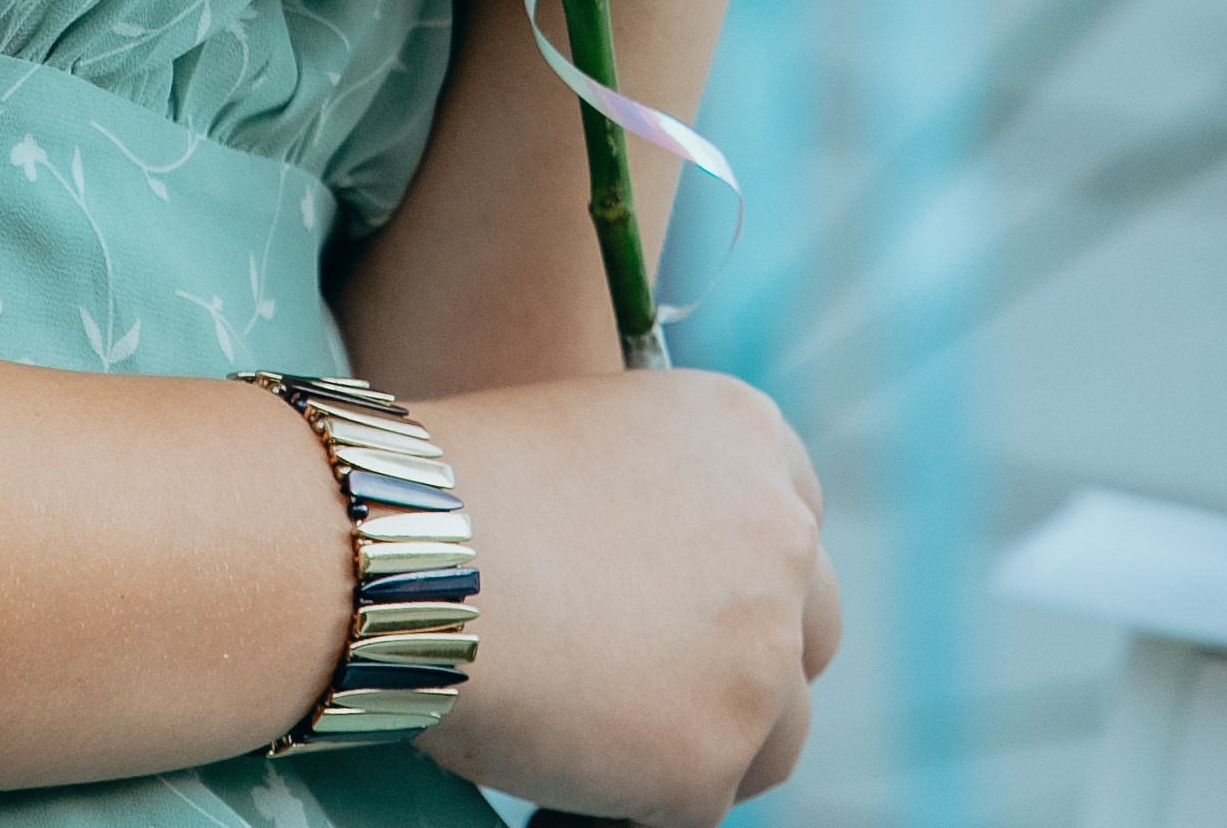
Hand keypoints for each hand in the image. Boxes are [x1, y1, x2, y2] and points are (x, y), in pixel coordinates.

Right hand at [423, 368, 840, 822]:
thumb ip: (670, 495)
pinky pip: (701, 798)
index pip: (798, 521)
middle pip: (812, 628)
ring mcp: (761, 654)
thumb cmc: (465, 489)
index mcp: (751, 436)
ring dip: (712, 735)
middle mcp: (783, 537)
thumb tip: (679, 581)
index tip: (693, 603)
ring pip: (779, 730)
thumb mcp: (598, 435)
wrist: (414, 555)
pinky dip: (647, 793)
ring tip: (604, 724)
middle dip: (753, 660)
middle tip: (662, 680)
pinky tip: (571, 753)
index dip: (743, 573)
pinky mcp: (717, 756)